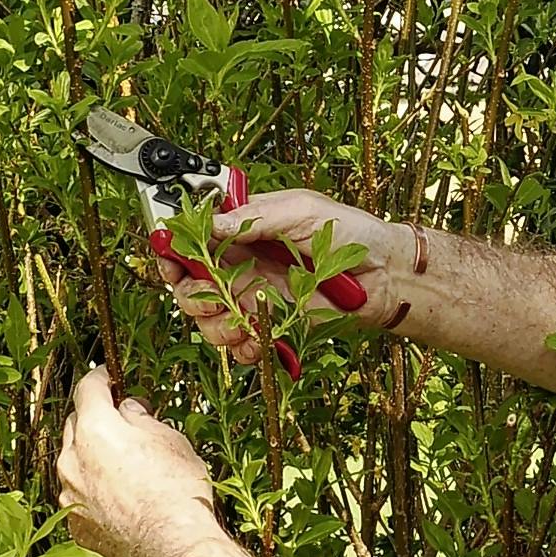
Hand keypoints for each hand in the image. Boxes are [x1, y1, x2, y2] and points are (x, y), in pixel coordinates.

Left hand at [54, 364, 221, 556]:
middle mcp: (72, 461)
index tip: (110, 377)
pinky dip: (94, 490)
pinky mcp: (76, 526)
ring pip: (75, 463)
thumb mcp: (169, 438)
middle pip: (76, 425)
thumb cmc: (176, 489)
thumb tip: (128, 411)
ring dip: (93, 456)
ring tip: (126, 463)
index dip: (102, 378)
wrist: (174, 549)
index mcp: (94, 430)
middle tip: (125, 420)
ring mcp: (70, 496)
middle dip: (96, 418)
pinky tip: (122, 497)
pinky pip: (80, 496)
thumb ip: (140, 419)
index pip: (87, 389)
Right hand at [155, 190, 417, 367]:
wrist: (384, 274)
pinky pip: (239, 343)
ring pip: (209, 318)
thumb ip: (255, 217)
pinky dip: (241, 346)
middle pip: (190, 284)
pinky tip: (257, 339)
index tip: (171, 260)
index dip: (174, 250)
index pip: (194, 239)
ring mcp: (253, 296)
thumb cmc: (349, 231)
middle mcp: (241, 264)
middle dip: (192, 295)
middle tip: (213, 298)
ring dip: (216, 325)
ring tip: (240, 323)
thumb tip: (213, 224)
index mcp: (244, 229)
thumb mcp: (302, 209)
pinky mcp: (269, 325)